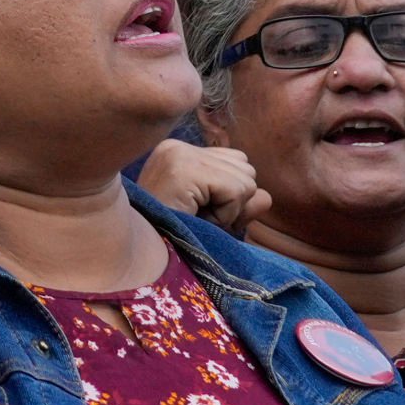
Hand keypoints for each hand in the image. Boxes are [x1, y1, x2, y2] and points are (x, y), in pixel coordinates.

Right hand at [138, 138, 264, 239]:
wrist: (137, 258)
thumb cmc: (174, 240)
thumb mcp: (213, 219)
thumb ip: (241, 205)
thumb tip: (266, 197)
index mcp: (176, 151)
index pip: (236, 161)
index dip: (228, 197)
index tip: (197, 212)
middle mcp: (175, 146)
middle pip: (245, 167)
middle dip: (232, 202)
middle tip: (198, 217)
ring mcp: (178, 154)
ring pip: (247, 178)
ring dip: (229, 210)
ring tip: (196, 218)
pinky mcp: (183, 170)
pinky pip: (237, 189)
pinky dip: (227, 214)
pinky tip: (199, 219)